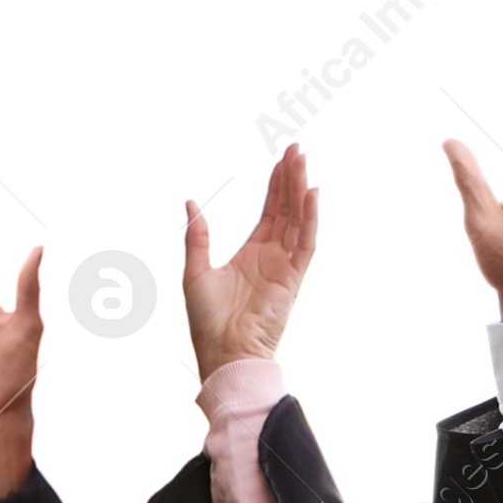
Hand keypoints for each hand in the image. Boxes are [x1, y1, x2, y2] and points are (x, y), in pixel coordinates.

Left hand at [183, 147, 316, 382]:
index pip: (270, 211)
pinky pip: (305, 243)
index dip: (276, 185)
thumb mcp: (196, 271)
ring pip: (297, 219)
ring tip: (302, 160)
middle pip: (286, 209)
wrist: (223, 355)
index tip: (281, 159)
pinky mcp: (293, 278)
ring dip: (300, 189)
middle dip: (291, 178)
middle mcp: (272, 256)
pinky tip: (311, 194)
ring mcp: (285, 266)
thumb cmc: (208, 322)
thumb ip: (197, 236)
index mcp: (252, 253)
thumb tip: (191, 202)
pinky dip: (310, 218)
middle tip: (296, 148)